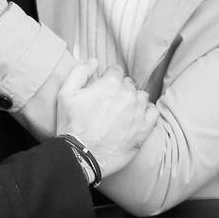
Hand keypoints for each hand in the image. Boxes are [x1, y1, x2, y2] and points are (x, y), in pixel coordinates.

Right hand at [56, 60, 157, 178]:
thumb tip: (94, 61)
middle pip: (128, 83)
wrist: (81, 155)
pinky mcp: (144, 128)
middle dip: (119, 90)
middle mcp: (127, 95)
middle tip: (108, 104)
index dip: (107, 79)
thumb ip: (80, 71)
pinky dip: (146, 112)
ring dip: (133, 100)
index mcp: (110, 83)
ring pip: (141, 96)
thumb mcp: (65, 93)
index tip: (102, 89)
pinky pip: (153, 112)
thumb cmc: (72, 125)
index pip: (116, 70)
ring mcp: (138, 112)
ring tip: (121, 112)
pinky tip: (135, 118)